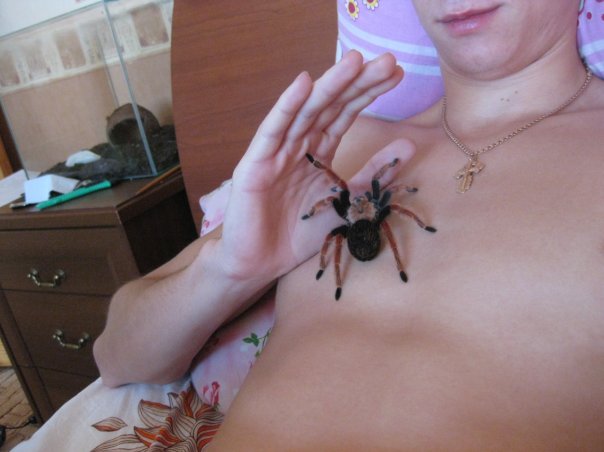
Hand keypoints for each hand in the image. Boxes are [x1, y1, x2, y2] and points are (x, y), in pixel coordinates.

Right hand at [211, 51, 412, 284]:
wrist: (263, 263)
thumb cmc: (301, 232)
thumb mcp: (349, 202)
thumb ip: (375, 174)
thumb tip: (410, 145)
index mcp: (319, 150)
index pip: (346, 114)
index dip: (369, 93)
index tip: (397, 74)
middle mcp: (298, 144)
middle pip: (330, 106)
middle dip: (357, 83)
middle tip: (387, 60)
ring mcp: (276, 151)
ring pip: (305, 112)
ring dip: (329, 86)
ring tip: (355, 62)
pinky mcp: (256, 164)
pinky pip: (273, 132)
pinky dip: (287, 107)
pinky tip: (304, 84)